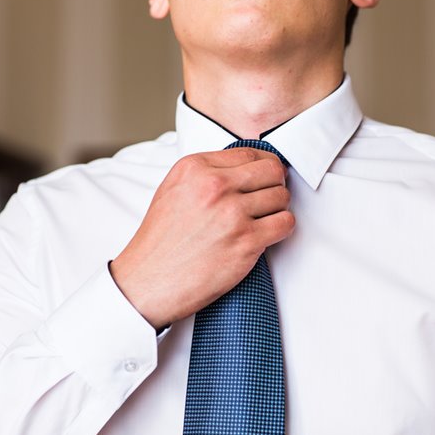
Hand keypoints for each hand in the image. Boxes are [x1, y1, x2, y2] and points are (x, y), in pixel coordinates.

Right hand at [110, 148, 294, 329]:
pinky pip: (285, 223)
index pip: (250, 153)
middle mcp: (214, 186)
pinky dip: (281, 228)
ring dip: (278, 208)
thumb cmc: (161, 241)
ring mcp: (232, 214)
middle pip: (271, 171)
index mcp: (195, 168)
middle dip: (275, 183)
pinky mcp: (246, 242)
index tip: (264, 177)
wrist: (149, 281)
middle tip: (270, 197)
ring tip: (264, 219)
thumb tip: (244, 166)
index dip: (263, 166)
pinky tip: (267, 234)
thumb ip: (206, 172)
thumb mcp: (174, 189)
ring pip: (281, 197)